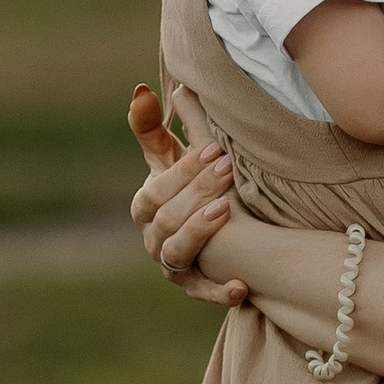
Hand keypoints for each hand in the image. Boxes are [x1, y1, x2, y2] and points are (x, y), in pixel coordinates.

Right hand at [127, 90, 247, 303]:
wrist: (217, 231)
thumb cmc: (190, 187)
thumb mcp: (173, 157)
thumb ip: (154, 127)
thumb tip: (141, 90)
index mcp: (145, 205)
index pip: (155, 190)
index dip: (182, 171)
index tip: (214, 149)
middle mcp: (152, 237)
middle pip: (165, 218)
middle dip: (196, 191)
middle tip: (228, 168)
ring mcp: (171, 264)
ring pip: (176, 252)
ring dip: (198, 231)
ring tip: (226, 209)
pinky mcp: (194, 287)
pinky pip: (203, 293)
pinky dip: (220, 292)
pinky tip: (242, 285)